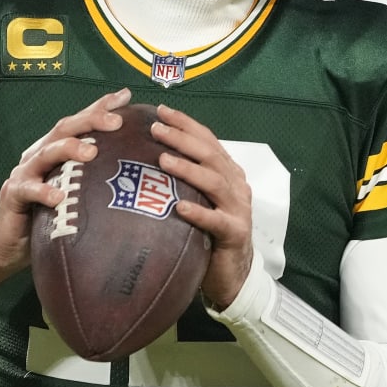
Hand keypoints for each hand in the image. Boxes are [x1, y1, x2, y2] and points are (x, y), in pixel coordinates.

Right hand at [0, 88, 130, 310]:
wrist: (8, 244)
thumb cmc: (48, 218)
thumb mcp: (76, 194)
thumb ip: (96, 180)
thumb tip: (139, 177)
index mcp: (56, 151)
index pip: (80, 124)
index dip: (101, 107)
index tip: (126, 96)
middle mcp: (40, 155)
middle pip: (64, 130)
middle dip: (90, 120)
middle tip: (116, 121)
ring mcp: (25, 173)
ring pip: (47, 153)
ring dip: (69, 149)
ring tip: (91, 152)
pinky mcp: (13, 194)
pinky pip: (28, 190)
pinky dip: (43, 191)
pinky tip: (58, 197)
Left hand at [148, 103, 254, 310]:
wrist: (233, 275)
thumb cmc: (209, 235)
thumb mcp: (199, 201)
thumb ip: (185, 181)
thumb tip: (147, 158)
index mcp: (228, 174)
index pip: (208, 141)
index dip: (186, 124)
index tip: (161, 111)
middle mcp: (236, 186)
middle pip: (210, 155)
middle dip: (183, 139)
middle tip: (156, 129)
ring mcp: (238, 209)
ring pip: (214, 182)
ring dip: (188, 169)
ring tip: (163, 160)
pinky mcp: (235, 233)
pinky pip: (216, 220)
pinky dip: (198, 212)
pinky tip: (179, 208)